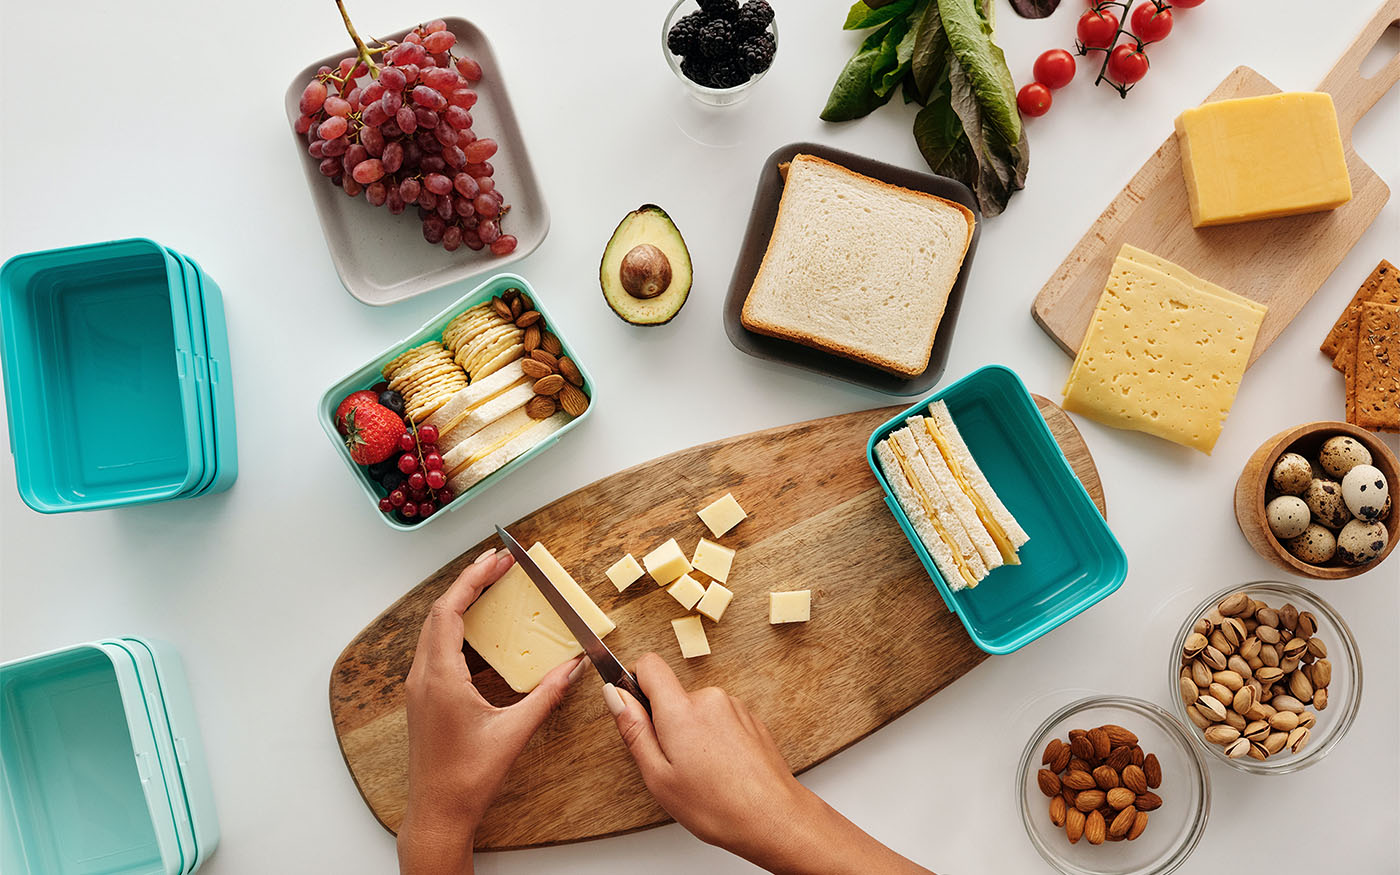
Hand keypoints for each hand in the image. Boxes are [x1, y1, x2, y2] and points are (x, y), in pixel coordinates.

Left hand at [397, 548, 584, 874]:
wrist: (437, 812)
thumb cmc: (466, 778)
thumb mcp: (514, 733)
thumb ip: (547, 695)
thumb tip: (574, 666)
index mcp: (440, 678)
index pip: (451, 610)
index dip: (474, 579)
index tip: (496, 560)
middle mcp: (423, 677)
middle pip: (440, 611)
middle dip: (470, 583)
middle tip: (499, 564)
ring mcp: (419, 687)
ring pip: (434, 628)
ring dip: (461, 603)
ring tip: (489, 586)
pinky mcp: (423, 697)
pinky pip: (435, 647)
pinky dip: (456, 626)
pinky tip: (478, 629)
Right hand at [604, 653, 933, 874]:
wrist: (774, 818)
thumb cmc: (717, 806)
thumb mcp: (658, 776)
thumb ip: (634, 729)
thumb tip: (614, 694)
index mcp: (681, 711)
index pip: (649, 664)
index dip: (634, 681)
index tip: (633, 707)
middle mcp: (710, 699)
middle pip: (673, 695)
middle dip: (666, 723)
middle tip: (674, 764)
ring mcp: (734, 708)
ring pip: (697, 710)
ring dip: (693, 734)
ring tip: (703, 773)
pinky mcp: (751, 720)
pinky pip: (720, 720)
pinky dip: (715, 740)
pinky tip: (722, 770)